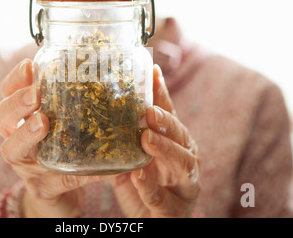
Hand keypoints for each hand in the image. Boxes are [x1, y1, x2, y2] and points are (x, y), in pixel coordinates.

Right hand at [0, 59, 103, 217]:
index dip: (15, 78)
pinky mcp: (43, 189)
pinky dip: (73, 172)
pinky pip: (54, 180)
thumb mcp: (69, 123)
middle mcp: (17, 139)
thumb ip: (80, 103)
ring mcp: (26, 166)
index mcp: (22, 118)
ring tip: (42, 122)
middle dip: (15, 103)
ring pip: (12, 149)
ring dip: (26, 133)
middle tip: (34, 94)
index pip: (8, 92)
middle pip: (0, 117)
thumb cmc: (67, 149)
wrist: (63, 194)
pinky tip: (91, 166)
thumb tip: (115, 74)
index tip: (30, 65)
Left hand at [107, 65, 199, 216]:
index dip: (162, 94)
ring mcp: (185, 186)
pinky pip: (164, 199)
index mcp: (176, 144)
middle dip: (167, 123)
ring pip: (183, 165)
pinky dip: (151, 187)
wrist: (152, 222)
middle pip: (182, 137)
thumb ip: (127, 136)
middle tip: (149, 111)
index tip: (152, 71)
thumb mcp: (136, 157)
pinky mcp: (176, 211)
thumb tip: (105, 103)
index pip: (170, 115)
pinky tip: (138, 176)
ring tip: (146, 138)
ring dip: (165, 150)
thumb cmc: (144, 185)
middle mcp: (186, 161)